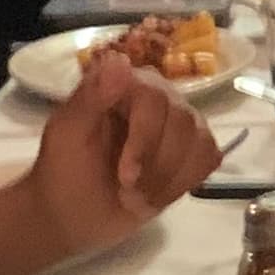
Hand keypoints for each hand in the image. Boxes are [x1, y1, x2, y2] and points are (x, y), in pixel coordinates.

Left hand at [0, 52, 224, 274]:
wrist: (73, 214)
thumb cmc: (64, 172)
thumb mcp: (66, 136)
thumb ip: (90, 98)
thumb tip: (119, 60)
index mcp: (125, 84)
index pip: (156, 99)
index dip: (146, 141)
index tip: (125, 176)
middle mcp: (158, 96)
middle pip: (183, 121)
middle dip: (157, 166)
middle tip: (126, 190)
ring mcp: (178, 124)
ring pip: (201, 140)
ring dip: (169, 179)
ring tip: (137, 195)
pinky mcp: (191, 150)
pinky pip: (210, 157)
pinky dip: (184, 183)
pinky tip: (157, 193)